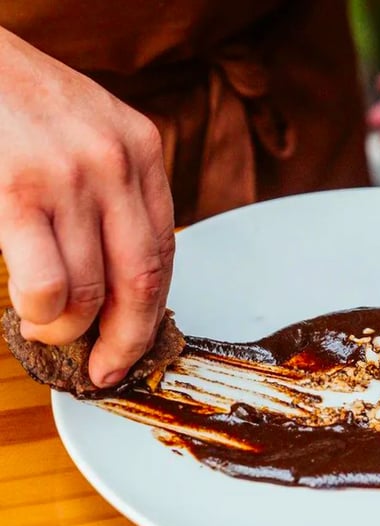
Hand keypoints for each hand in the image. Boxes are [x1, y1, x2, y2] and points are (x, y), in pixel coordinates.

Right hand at [0, 27, 174, 386]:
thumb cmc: (23, 106)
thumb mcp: (92, 136)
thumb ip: (116, 200)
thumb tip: (121, 288)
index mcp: (142, 151)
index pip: (165, 255)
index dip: (151, 314)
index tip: (136, 345)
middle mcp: (116, 163)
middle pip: (141, 283)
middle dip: (126, 342)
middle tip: (106, 369)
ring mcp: (70, 176)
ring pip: (92, 294)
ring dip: (69, 331)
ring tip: (48, 326)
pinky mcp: (18, 191)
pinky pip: (48, 286)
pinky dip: (42, 314)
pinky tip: (29, 309)